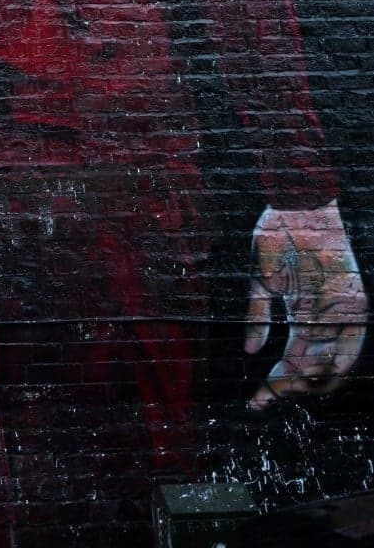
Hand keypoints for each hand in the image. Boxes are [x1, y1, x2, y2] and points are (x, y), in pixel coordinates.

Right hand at [245, 200, 367, 409]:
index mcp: (303, 316)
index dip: (276, 385)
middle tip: (266, 397)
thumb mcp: (262, 279)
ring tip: (284, 390)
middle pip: (313, 370)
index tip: (255, 401)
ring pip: (331, 365)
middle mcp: (325, 320)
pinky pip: (349, 342)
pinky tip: (313, 372)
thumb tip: (249, 350)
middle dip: (290, 388)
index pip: (293, 361)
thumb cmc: (278, 235)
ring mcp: (340, 312)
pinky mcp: (354, 301)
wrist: (296, 202)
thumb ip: (258, 315)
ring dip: (307, 382)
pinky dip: (333, 361)